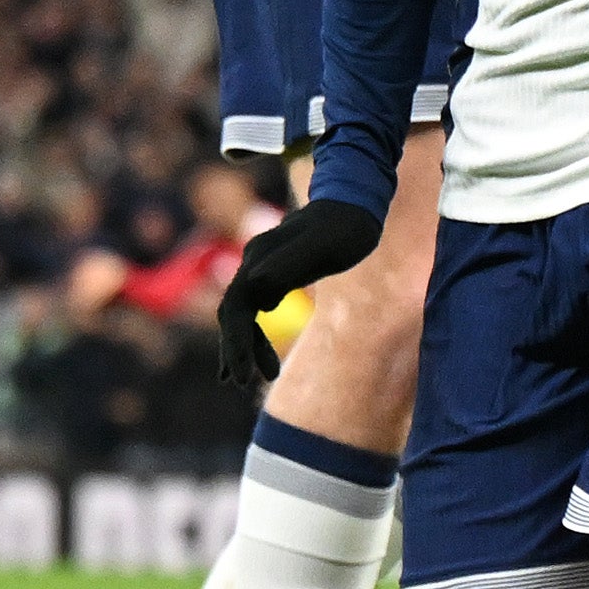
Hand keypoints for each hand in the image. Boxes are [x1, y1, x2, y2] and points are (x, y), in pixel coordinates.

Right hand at [215, 198, 383, 388]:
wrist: (356, 205)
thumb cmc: (346, 228)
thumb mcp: (324, 246)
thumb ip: (291, 263)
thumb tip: (256, 286)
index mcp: (260, 258)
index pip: (236, 307)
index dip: (236, 342)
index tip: (244, 376)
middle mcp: (254, 261)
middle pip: (232, 312)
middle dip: (236, 349)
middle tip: (241, 383)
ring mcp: (261, 266)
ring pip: (242, 313)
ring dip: (245, 345)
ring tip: (256, 378)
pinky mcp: (273, 272)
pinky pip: (254, 309)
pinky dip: (254, 335)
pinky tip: (262, 358)